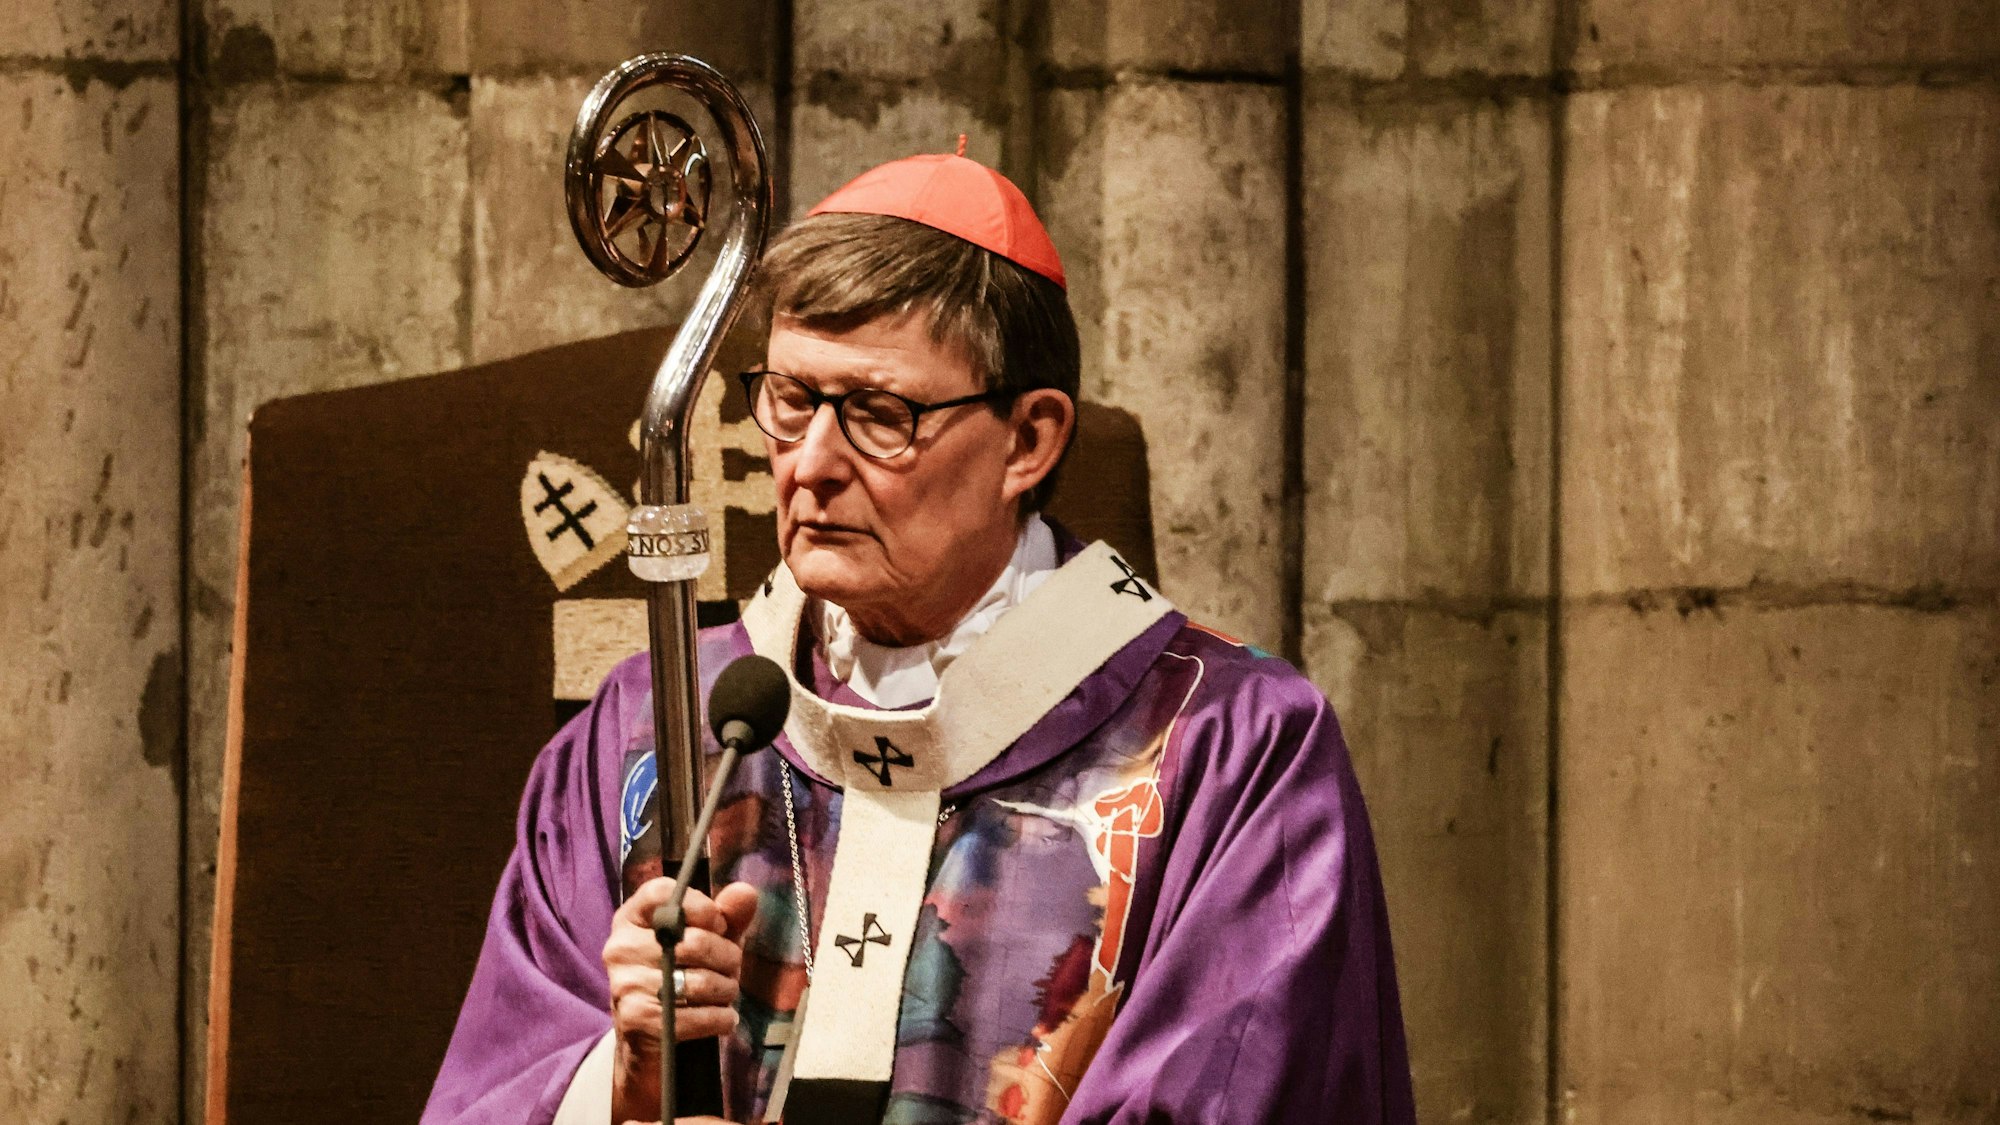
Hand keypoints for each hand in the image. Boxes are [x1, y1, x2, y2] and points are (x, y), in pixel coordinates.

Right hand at [606, 878, 758, 1122]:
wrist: (649, 1042)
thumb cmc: (681, 977)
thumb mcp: (707, 941)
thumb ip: (728, 915)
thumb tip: (745, 892)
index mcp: (631, 919)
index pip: (662, 893)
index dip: (700, 906)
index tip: (719, 925)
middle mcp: (620, 947)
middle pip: (693, 941)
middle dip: (727, 958)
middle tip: (731, 970)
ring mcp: (625, 984)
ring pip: (699, 981)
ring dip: (727, 990)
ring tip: (727, 994)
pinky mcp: (637, 1020)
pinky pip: (698, 1015)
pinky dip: (721, 1018)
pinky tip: (724, 1019)